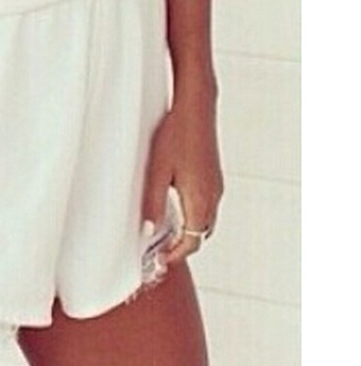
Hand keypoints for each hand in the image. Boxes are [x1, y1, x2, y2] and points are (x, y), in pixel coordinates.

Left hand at [142, 91, 223, 265]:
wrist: (196, 106)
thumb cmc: (175, 134)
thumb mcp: (157, 170)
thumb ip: (154, 203)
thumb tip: (150, 231)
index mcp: (199, 199)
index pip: (191, 242)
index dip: (175, 255)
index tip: (158, 259)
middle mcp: (212, 195)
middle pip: (200, 235)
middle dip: (181, 246)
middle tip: (159, 250)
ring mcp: (216, 185)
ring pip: (205, 221)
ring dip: (188, 231)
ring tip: (164, 233)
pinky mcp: (213, 175)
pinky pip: (206, 206)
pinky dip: (193, 216)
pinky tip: (175, 208)